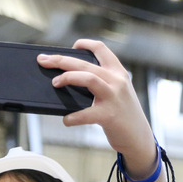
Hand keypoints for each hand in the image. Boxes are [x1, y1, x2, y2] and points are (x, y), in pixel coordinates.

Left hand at [37, 40, 157, 178]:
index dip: (86, 44)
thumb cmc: (122, 115)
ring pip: (88, 78)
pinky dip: (73, 117)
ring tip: (54, 83)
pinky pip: (86, 114)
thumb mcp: (117, 93)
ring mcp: (114, 97)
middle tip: (44, 60)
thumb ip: (101, 84)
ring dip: (68, 78)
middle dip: (62, 60)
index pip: (102, 50)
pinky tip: (66, 120)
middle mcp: (117, 81)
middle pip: (86, 64)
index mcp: (118, 73)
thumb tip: (69, 80)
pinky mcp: (109, 115)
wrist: (138, 137)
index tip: (73, 45)